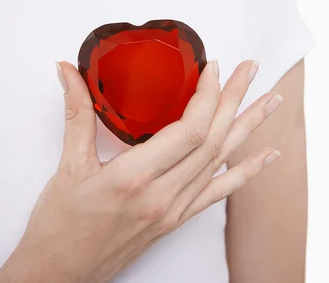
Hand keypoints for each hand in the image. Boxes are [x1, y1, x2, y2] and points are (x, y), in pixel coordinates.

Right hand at [0, 59, 280, 282]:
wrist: (58, 276)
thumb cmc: (59, 227)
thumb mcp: (67, 165)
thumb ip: (76, 112)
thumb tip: (67, 71)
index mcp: (134, 178)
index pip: (189, 131)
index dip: (207, 96)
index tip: (211, 68)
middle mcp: (161, 196)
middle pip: (212, 140)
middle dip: (234, 99)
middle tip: (250, 69)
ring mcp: (173, 210)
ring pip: (221, 162)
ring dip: (247, 128)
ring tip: (270, 101)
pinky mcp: (175, 220)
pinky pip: (218, 194)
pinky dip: (246, 173)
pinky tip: (267, 157)